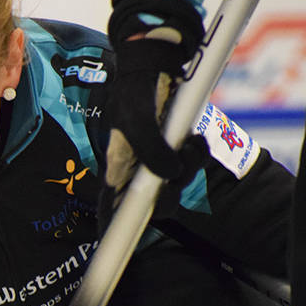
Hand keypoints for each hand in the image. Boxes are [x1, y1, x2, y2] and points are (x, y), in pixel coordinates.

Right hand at [101, 27, 206, 227]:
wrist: (153, 60)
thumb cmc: (134, 88)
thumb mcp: (138, 118)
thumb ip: (151, 149)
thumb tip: (170, 175)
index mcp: (114, 167)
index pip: (110, 208)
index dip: (112, 231)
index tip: (115, 245)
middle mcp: (132, 169)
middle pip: (151, 203)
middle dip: (169, 193)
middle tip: (180, 170)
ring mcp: (152, 160)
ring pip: (172, 184)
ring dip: (188, 170)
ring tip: (193, 144)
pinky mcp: (170, 149)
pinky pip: (185, 166)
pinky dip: (194, 156)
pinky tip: (194, 140)